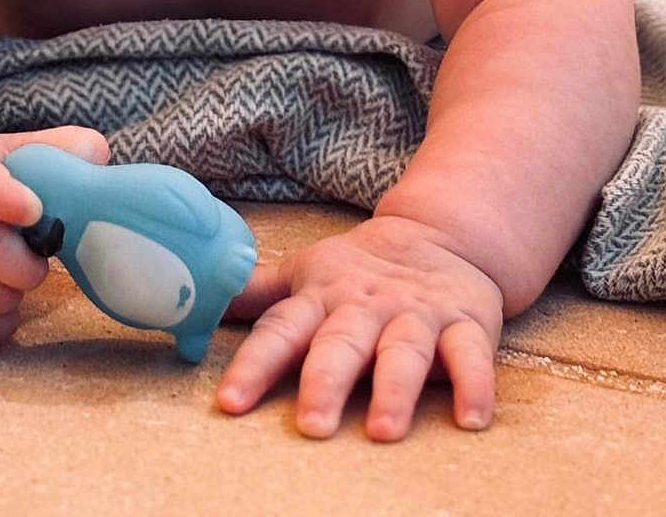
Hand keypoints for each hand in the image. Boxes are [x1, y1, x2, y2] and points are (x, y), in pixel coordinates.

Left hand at [215, 213, 503, 439]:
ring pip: (404, 352)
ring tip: (382, 430)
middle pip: (341, 343)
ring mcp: (417, 316)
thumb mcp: (305, 274)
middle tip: (311, 426)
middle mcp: (366, 306)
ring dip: (394, 389)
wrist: (441, 235)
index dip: (254, 364)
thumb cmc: (359, 269)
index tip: (230, 402)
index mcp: (322, 297)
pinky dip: (475, 385)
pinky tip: (472, 420)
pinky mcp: (465, 324)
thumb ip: (255, 297)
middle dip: (325, 382)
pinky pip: (472, 356)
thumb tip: (189, 307)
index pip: (281, 329)